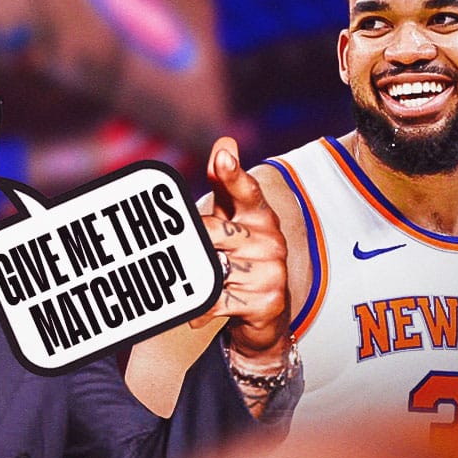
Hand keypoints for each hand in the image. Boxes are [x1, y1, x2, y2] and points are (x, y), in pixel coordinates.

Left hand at [193, 137, 288, 358]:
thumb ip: (224, 185)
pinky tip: (198, 314)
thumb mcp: (231, 220)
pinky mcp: (267, 301)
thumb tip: (225, 142)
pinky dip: (202, 308)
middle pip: (214, 232)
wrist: (264, 315)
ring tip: (197, 284)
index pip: (246, 191)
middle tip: (186, 254)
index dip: (232, 173)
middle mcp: (271, 241)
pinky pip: (218, 300)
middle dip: (195, 244)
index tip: (221, 156)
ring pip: (214, 267)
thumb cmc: (240, 258)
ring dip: (199, 278)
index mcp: (260, 217)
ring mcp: (272, 271)